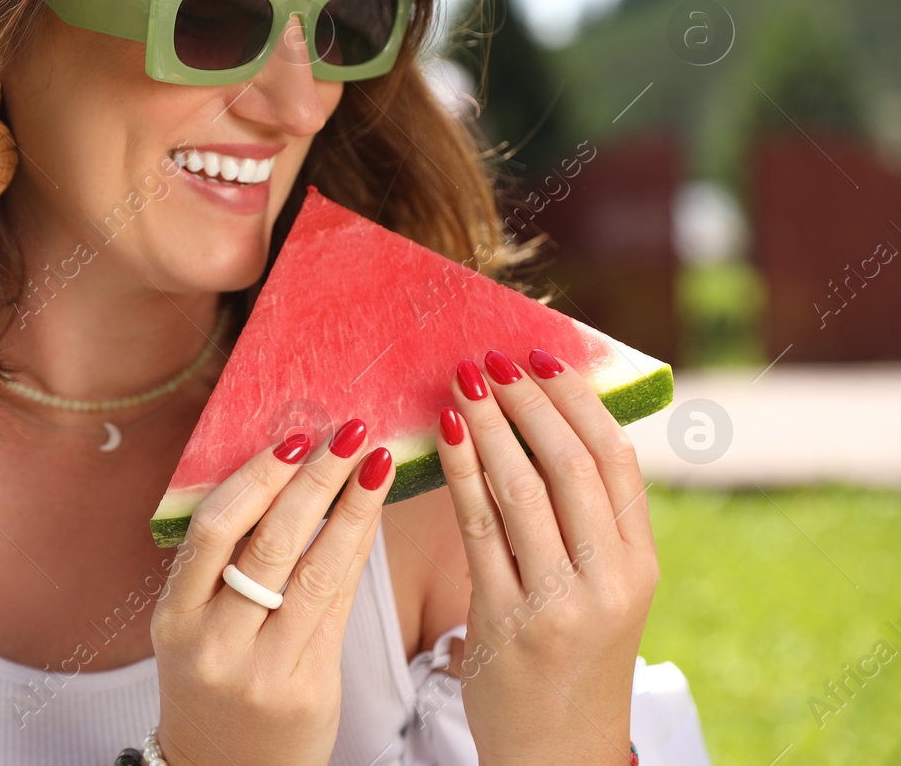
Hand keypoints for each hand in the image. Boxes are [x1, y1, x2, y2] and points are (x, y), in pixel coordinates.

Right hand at [151, 421, 394, 765]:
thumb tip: (277, 470)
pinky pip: (340, 606)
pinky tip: (372, 516)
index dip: (255, 479)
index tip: (291, 439)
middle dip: (314, 480)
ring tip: (377, 461)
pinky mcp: (310, 689)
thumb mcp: (191, 625)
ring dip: (352, 509)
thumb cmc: (210, 677)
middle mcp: (215, 644)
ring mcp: (264, 670)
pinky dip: (358, 553)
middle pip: (269, 545)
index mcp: (174, 618)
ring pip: (316, 573)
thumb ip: (221, 562)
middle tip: (348, 433)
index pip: (212, 532)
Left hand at [436, 349, 656, 765]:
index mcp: (640, 564)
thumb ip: (588, 522)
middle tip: (490, 358)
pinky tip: (442, 435)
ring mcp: (558, 603)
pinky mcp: (506, 622)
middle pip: (570, 465)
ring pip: (522, 490)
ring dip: (488, 425)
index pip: (616, 460)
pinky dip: (460, 472)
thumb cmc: (572, 656)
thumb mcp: (603, 590)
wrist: (556, 755)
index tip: (541, 357)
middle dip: (527, 401)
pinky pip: (478, 529)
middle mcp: (609, 580)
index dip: (577, 399)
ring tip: (460, 381)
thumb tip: (551, 425)